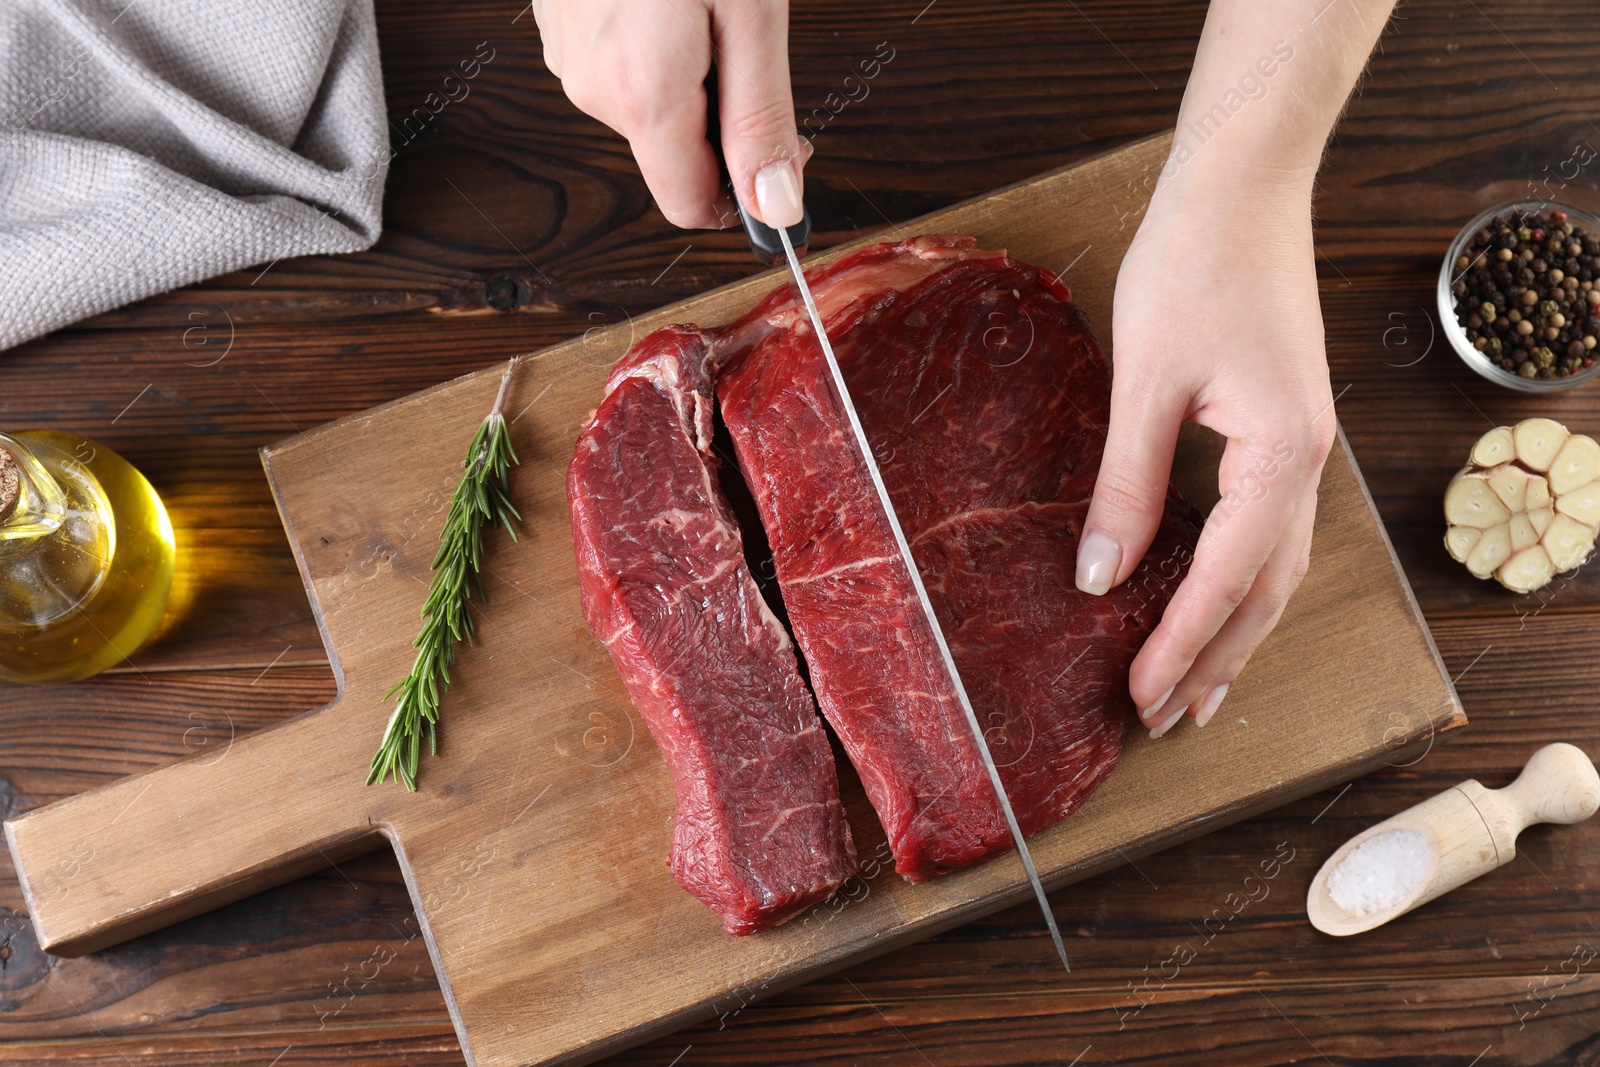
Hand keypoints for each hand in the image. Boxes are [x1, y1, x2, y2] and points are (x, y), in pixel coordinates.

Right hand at [533, 0, 806, 229]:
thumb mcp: (752, 13)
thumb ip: (760, 119)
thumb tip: (775, 208)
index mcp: (643, 93)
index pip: (690, 206)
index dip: (745, 194)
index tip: (785, 153)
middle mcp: (592, 86)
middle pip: (671, 155)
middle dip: (719, 121)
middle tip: (750, 51)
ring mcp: (566, 54)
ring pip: (645, 109)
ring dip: (686, 78)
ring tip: (703, 8)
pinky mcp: (558, 24)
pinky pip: (616, 67)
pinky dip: (653, 45)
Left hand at [1076, 168, 1335, 736]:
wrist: (1243, 184)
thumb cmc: (1193, 263)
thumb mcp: (1145, 381)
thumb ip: (1128, 484)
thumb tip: (1099, 575)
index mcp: (1281, 453)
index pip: (1229, 578)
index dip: (1181, 644)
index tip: (1140, 698)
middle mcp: (1306, 461)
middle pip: (1267, 592)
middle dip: (1216, 659)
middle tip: (1168, 721)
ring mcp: (1301, 446)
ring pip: (1275, 567)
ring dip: (1235, 630)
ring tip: (1196, 689)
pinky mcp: (1281, 429)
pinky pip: (1266, 528)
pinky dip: (1239, 579)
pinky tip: (1209, 599)